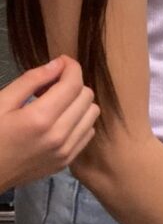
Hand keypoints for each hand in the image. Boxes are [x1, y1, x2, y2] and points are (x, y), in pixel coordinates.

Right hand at [0, 55, 99, 190]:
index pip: (73, 84)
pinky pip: (88, 132)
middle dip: (72, 83)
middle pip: (86, 96)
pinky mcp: (67, 161)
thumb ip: (30, 81)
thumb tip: (58, 64)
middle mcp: (59, 136)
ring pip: (92, 113)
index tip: (61, 62)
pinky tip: (59, 120)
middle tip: (49, 85)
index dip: (71, 67)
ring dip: (78, 101)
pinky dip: (79, 120)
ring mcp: (65, 151)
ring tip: (55, 103)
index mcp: (40, 119)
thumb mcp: (0, 103)